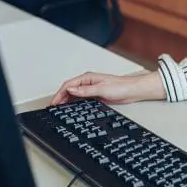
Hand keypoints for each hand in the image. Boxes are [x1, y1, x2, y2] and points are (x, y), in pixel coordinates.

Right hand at [50, 71, 165, 105]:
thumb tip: (71, 90)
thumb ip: (85, 90)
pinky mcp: (95, 95)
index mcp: (88, 78)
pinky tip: (72, 108)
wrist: (132, 91)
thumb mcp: (101, 89)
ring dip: (67, 101)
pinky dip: (75, 103)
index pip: (69, 85)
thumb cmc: (120, 86)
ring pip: (74, 95)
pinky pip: (81, 99)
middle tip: (54, 107)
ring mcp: (91, 89)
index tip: (54, 102)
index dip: (59, 94)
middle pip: (69, 89)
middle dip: (61, 98)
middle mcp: (88, 82)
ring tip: (60, 109)